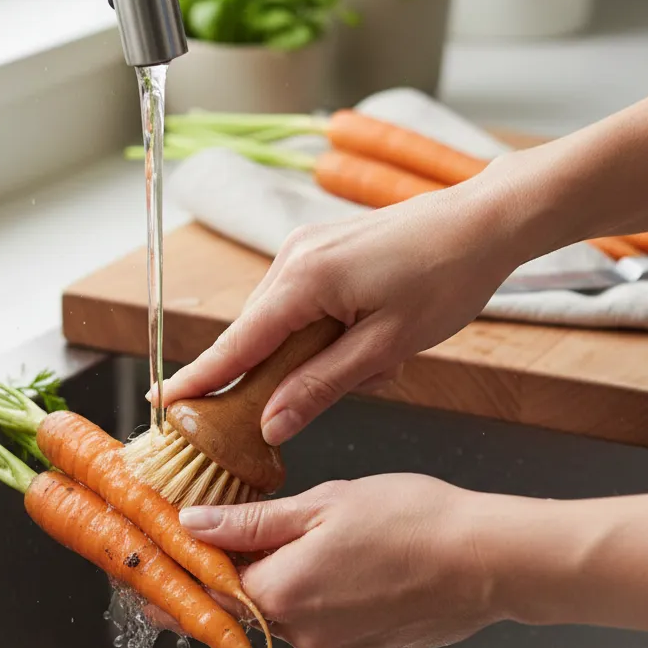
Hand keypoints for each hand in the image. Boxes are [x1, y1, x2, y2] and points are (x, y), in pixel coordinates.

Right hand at [155, 173, 529, 446]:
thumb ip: (321, 386)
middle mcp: (293, 257)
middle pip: (258, 335)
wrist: (485, 222)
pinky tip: (373, 331)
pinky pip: (304, 300)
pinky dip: (327, 327)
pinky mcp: (323, 246)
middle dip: (288, 371)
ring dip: (318, 351)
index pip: (236, 344)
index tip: (162, 402)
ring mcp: (306, 246)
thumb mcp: (386, 347)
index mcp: (303, 280)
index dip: (200, 379)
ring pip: (284, 321)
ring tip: (382, 354)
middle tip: (348, 381)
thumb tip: (271, 425)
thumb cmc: (446, 281)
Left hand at [169, 474, 512, 647]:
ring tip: (317, 540)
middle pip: (248, 603)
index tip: (150, 572)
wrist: (488, 559)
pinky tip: (350, 566)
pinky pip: (326, 626)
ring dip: (285, 583)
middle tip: (233, 539)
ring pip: (289, 614)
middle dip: (237, 572)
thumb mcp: (322, 505)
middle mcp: (304, 633)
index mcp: (282, 592)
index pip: (209, 589)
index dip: (180, 573)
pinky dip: (323, 600)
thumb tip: (194, 523)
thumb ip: (251, 522)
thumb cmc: (413, 521)